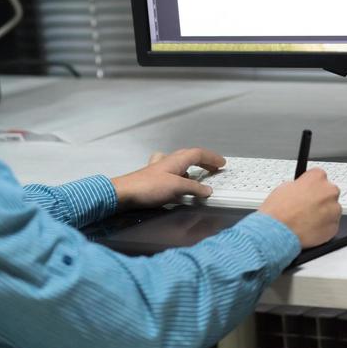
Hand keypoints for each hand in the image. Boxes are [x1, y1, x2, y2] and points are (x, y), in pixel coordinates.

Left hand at [111, 148, 225, 210]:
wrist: (124, 194)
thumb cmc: (149, 187)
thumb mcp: (177, 188)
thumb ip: (194, 188)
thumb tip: (207, 190)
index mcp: (176, 160)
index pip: (198, 154)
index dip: (211, 158)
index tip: (222, 163)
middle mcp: (168, 161)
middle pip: (189, 156)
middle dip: (203, 161)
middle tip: (214, 168)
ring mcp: (159, 169)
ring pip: (179, 163)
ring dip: (191, 167)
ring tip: (198, 176)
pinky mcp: (152, 178)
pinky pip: (170, 173)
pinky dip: (179, 176)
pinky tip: (177, 183)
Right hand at [259, 168, 340, 247]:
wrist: (278, 232)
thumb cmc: (278, 210)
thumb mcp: (285, 187)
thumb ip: (300, 186)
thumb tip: (302, 189)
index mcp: (317, 177)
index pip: (319, 175)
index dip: (311, 185)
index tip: (308, 190)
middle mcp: (329, 191)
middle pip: (329, 192)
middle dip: (320, 198)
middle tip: (306, 206)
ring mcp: (334, 210)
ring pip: (331, 209)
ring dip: (323, 213)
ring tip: (306, 219)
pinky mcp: (334, 227)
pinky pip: (331, 224)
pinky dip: (323, 226)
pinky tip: (309, 228)